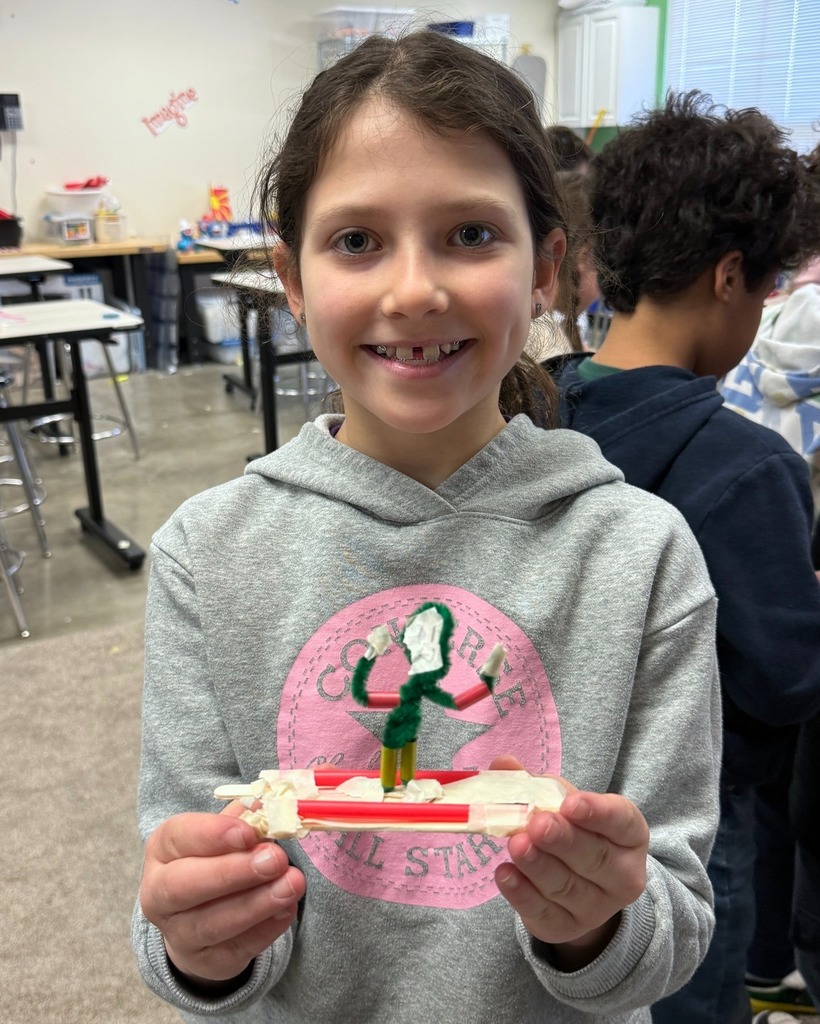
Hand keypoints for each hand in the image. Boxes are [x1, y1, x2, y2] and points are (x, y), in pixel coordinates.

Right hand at [140, 801, 305, 986]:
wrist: (202, 915)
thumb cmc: (219, 858)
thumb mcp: (230, 829)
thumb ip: (255, 812)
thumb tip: (293, 790)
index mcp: (164, 848)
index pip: (179, 836)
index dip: (212, 834)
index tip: (248, 832)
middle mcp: (160, 892)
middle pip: (184, 886)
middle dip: (232, 872)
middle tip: (275, 859)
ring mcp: (179, 933)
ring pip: (211, 923)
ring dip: (256, 904)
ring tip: (291, 885)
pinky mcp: (206, 961)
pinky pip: (234, 949)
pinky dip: (264, 930)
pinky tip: (286, 909)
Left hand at [490, 755, 648, 969]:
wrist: (580, 888)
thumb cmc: (574, 832)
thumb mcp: (562, 804)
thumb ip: (535, 783)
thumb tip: (503, 763)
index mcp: (629, 835)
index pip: (621, 822)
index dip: (597, 813)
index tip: (571, 803)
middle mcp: (621, 874)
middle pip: (594, 857)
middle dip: (563, 840)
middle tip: (538, 824)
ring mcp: (596, 907)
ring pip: (566, 885)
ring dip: (538, 865)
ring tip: (516, 845)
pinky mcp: (565, 927)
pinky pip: (544, 912)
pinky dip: (522, 893)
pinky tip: (504, 874)